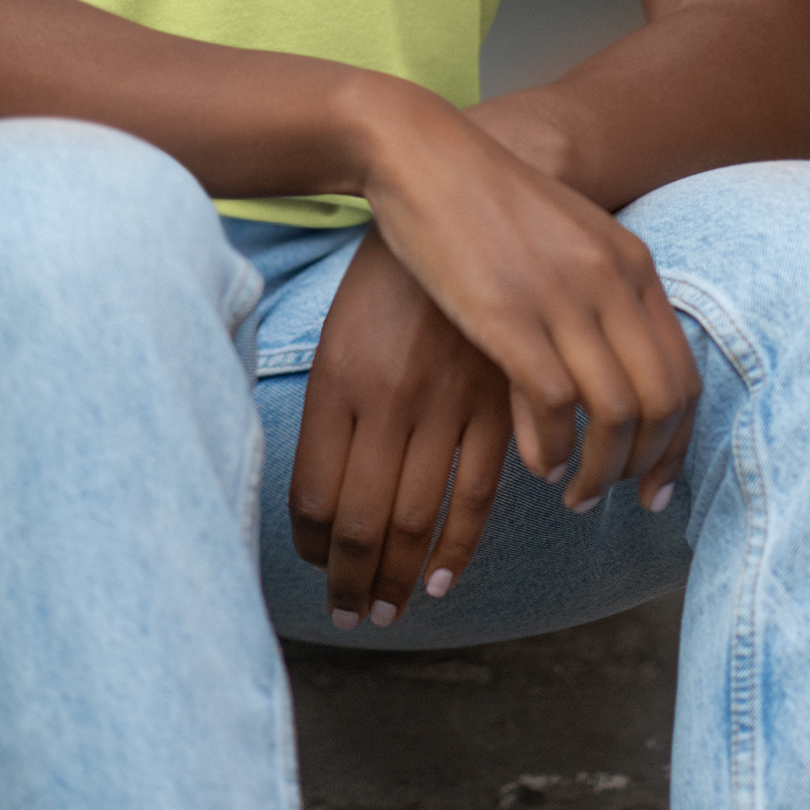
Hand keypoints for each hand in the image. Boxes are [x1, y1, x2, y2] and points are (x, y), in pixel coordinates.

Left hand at [289, 231, 510, 624]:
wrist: (457, 195)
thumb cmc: (388, 275)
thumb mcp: (339, 336)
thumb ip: (333, 414)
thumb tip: (318, 502)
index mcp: (337, 380)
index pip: (311, 497)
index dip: (311, 549)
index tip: (315, 573)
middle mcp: (387, 398)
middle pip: (359, 521)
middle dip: (349, 581)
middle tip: (349, 615)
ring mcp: (446, 401)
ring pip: (415, 520)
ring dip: (397, 578)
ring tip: (385, 612)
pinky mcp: (499, 401)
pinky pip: (477, 496)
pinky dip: (458, 549)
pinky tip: (441, 582)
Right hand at [336, 79, 700, 512]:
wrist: (423, 154)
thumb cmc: (485, 203)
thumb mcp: (565, 242)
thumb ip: (597, 299)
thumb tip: (610, 378)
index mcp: (632, 264)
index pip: (684, 374)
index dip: (677, 443)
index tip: (656, 486)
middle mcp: (612, 281)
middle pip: (663, 402)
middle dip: (647, 466)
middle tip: (619, 501)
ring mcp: (564, 296)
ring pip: (617, 413)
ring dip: (601, 470)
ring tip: (575, 494)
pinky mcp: (509, 314)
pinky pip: (556, 405)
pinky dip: (554, 449)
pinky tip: (538, 465)